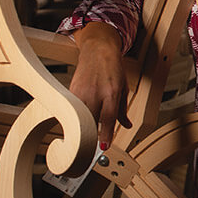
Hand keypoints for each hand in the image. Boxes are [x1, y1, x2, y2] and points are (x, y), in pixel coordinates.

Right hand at [68, 22, 131, 150]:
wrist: (98, 50)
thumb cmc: (112, 69)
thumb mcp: (123, 88)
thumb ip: (122, 110)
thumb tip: (127, 126)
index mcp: (111, 93)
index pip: (108, 117)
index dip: (106, 134)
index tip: (104, 146)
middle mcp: (95, 93)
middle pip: (91, 120)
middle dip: (92, 135)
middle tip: (93, 146)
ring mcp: (81, 92)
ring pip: (79, 116)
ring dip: (82, 127)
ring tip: (84, 136)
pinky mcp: (70, 91)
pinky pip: (72, 110)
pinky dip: (75, 117)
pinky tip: (77, 122)